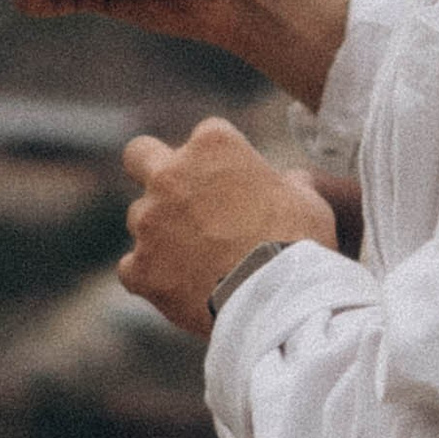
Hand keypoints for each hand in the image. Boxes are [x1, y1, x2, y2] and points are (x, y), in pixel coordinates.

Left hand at [119, 119, 338, 337]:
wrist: (277, 300)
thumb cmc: (299, 243)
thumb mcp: (307, 199)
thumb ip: (287, 184)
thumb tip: (289, 182)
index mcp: (213, 145)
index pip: (207, 137)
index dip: (221, 162)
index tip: (236, 185)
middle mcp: (171, 175)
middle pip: (140, 155)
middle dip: (152, 169)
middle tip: (178, 199)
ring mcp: (148, 222)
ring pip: (140, 219)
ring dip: (160, 233)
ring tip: (198, 263)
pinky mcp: (139, 268)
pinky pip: (132, 268)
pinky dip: (150, 277)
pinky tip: (180, 290)